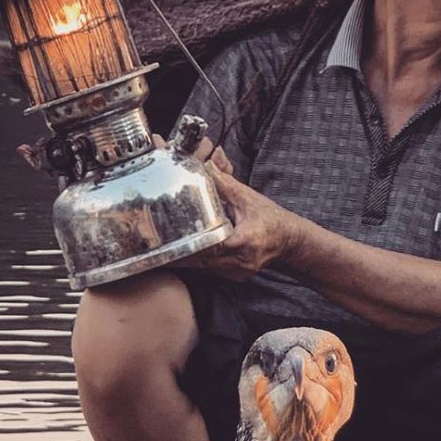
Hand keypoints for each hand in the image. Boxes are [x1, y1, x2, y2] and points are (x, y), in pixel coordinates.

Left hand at [154, 133, 299, 279]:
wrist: (288, 241)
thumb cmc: (270, 219)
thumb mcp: (248, 198)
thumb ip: (225, 183)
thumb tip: (206, 164)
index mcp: (244, 242)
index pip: (209, 247)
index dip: (186, 246)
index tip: (166, 243)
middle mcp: (239, 262)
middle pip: (200, 261)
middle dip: (176, 254)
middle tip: (151, 246)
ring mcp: (236, 273)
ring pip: (201, 269)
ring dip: (182, 259)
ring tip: (158, 251)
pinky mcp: (232, 276)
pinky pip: (207, 270)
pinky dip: (193, 262)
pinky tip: (177, 255)